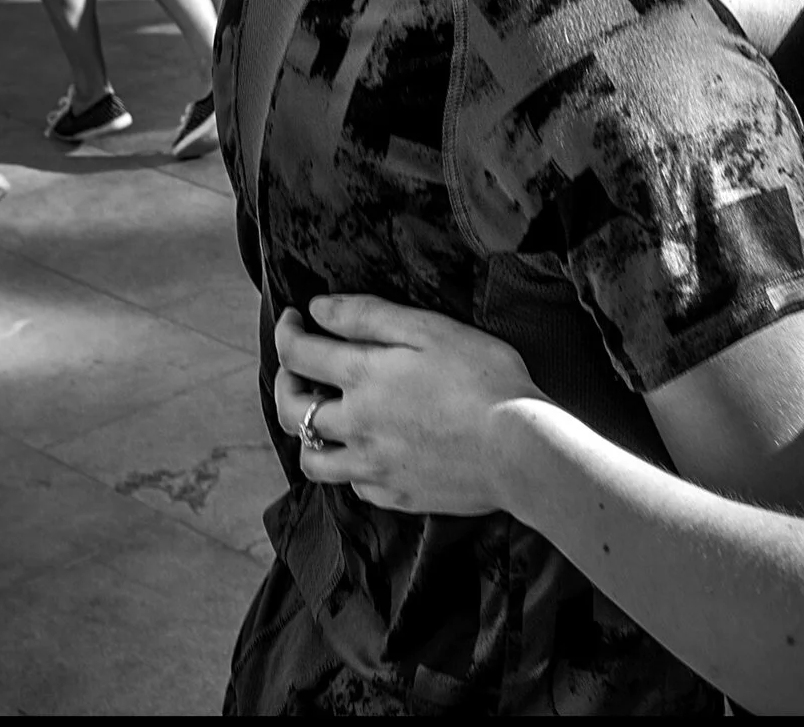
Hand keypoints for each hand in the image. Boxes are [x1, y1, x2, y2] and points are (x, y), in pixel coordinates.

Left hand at [272, 297, 542, 514]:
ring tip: (322, 418)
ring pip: (312, 460)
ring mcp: (372, 467)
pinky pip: (356, 486)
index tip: (293, 318)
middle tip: (295, 368)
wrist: (519, 449)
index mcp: (363, 377)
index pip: (298, 353)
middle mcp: (356, 425)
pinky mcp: (396, 495)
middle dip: (284, 382)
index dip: (287, 331)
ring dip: (307, 435)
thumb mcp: (431, 329)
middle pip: (290, 409)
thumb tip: (319, 308)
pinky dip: (351, 467)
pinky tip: (369, 452)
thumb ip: (370, 316)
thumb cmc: (485, 379)